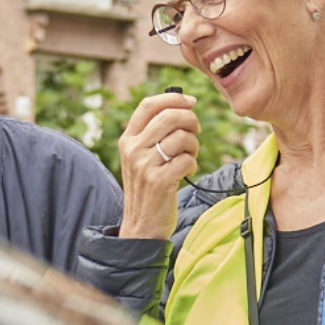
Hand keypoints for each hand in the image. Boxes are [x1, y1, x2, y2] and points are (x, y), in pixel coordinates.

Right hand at [117, 91, 199, 239]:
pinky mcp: (159, 181)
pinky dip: (192, 164)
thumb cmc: (148, 188)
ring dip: (194, 146)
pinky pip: (187, 159)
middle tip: (196, 132)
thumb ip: (154, 134)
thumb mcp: (141, 158)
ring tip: (189, 158)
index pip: (148, 105)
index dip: (173, 98)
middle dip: (191, 121)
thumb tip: (183, 106)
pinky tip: (186, 172)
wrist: (141, 226)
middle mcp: (133, 150)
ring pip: (181, 137)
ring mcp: (145, 166)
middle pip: (169, 117)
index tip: (191, 102)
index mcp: (127, 140)